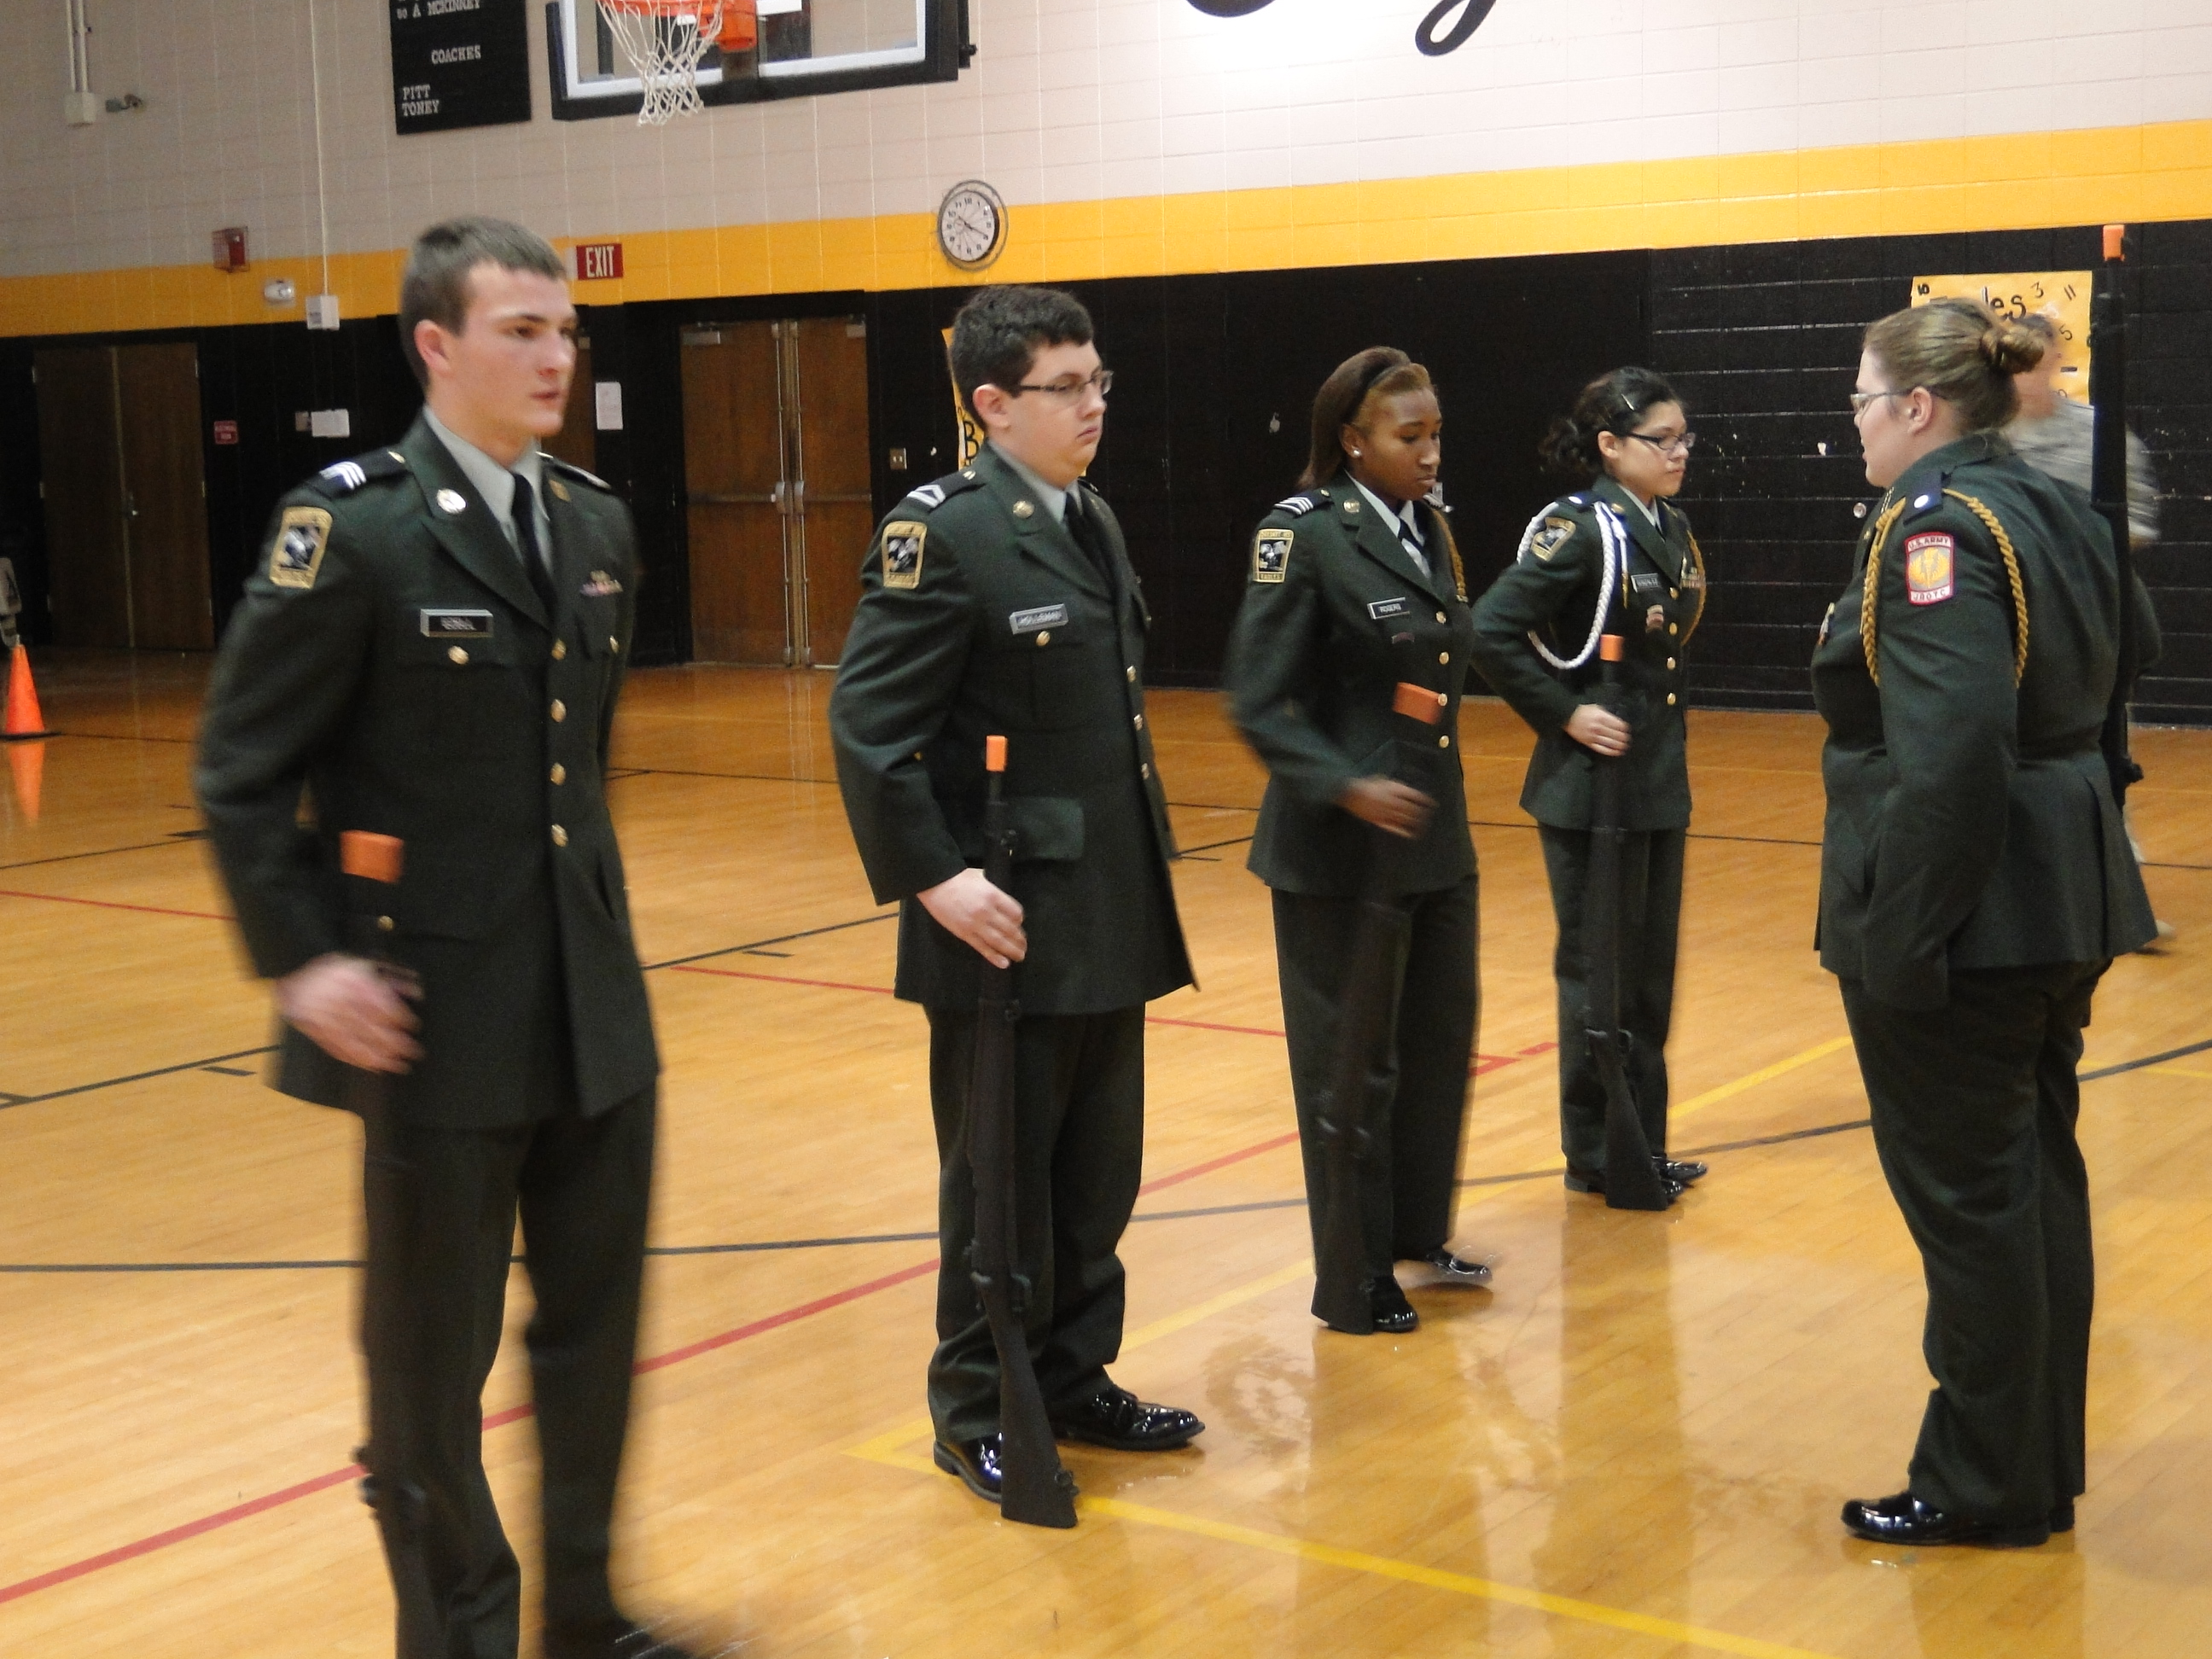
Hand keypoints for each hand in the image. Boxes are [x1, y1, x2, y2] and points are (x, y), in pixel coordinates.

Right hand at [276, 953, 422, 1072]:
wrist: (293, 974)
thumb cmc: (336, 971)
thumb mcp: (366, 964)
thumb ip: (392, 978)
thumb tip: (416, 992)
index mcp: (354, 982)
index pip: (381, 1003)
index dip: (399, 1017)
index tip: (414, 1027)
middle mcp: (340, 1000)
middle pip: (371, 1026)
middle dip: (395, 1043)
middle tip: (414, 1053)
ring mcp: (326, 1018)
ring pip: (355, 1041)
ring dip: (380, 1057)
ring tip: (398, 1066)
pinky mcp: (316, 1031)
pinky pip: (338, 1048)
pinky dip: (358, 1060)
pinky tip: (373, 1067)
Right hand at [918, 867, 1026, 968]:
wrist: (934, 882)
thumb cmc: (958, 877)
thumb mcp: (982, 878)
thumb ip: (993, 892)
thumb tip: (1002, 902)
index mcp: (993, 896)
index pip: (1015, 912)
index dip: (1020, 920)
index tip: (1019, 924)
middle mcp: (988, 912)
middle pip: (1010, 929)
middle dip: (1020, 939)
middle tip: (1024, 945)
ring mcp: (976, 924)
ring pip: (999, 941)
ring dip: (1012, 950)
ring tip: (1020, 956)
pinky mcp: (964, 933)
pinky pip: (982, 948)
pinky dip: (994, 957)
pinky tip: (1004, 963)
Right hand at [1338, 777, 1434, 839]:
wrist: (1351, 793)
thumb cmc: (1366, 784)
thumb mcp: (1382, 779)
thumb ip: (1394, 785)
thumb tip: (1405, 791)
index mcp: (1393, 789)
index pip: (1414, 796)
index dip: (1424, 800)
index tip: (1432, 804)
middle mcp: (1392, 801)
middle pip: (1411, 809)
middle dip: (1422, 813)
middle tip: (1430, 816)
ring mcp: (1386, 812)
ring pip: (1404, 819)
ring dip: (1415, 822)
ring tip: (1424, 826)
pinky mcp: (1379, 821)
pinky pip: (1393, 828)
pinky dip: (1403, 831)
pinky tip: (1411, 834)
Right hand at [1565, 703, 1630, 756]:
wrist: (1568, 717)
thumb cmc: (1583, 711)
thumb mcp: (1597, 708)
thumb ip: (1607, 714)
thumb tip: (1617, 721)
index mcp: (1602, 718)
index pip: (1618, 725)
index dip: (1625, 728)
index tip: (1627, 730)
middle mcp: (1599, 728)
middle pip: (1616, 735)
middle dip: (1624, 737)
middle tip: (1628, 739)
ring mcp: (1594, 736)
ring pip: (1610, 743)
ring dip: (1620, 745)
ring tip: (1625, 746)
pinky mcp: (1589, 743)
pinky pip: (1602, 749)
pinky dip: (1610, 751)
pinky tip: (1616, 752)